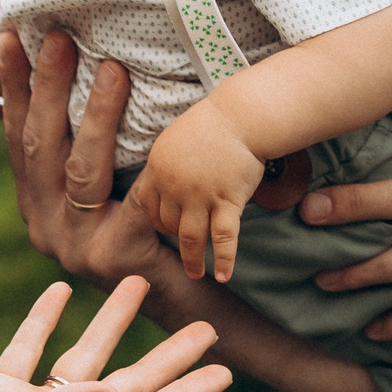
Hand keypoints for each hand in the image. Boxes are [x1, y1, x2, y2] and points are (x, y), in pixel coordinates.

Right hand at [0, 28, 178, 292]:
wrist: (177, 296)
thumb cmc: (143, 230)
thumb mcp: (102, 191)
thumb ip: (82, 150)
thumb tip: (82, 68)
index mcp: (37, 205)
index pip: (19, 137)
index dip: (14, 87)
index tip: (9, 37)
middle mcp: (45, 225)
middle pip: (41, 146)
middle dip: (48, 86)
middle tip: (58, 36)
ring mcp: (75, 245)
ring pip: (81, 169)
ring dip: (97, 115)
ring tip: (114, 69)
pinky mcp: (115, 258)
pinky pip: (132, 201)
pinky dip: (144, 166)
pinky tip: (157, 130)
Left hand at [130, 100, 264, 281]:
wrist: (243, 116)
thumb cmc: (215, 123)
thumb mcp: (177, 139)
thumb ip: (168, 164)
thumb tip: (166, 185)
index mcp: (158, 167)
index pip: (148, 205)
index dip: (158, 220)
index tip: (167, 228)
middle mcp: (174, 184)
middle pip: (169, 223)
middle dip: (176, 237)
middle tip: (186, 248)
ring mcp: (200, 195)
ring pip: (190, 238)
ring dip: (193, 260)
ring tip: (196, 275)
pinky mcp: (227, 201)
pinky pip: (223, 238)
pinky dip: (224, 260)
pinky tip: (223, 275)